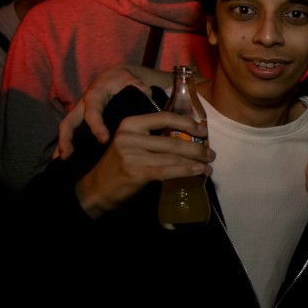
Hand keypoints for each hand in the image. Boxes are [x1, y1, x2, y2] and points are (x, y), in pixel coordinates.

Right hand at [56, 65, 154, 159]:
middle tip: (69, 157)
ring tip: (62, 164)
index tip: (104, 140)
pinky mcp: (82, 120)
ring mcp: (80, 113)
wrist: (116, 76)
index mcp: (95, 95)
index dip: (97, 126)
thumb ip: (139, 87)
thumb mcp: (131, 80)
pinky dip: (67, 146)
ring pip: (67, 129)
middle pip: (69, 122)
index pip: (93, 112)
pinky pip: (71, 133)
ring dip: (63, 146)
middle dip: (67, 139)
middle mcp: (83, 105)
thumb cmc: (124, 80)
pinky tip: (66, 162)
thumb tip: (146, 93)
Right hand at [75, 111, 213, 218]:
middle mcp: (129, 136)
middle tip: (211, 154)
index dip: (187, 123)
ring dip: (196, 162)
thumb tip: (187, 137)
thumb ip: (151, 138)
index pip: (164, 117)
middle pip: (172, 140)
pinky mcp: (136, 172)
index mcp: (130, 124)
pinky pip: (168, 170)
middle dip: (197, 148)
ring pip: (173, 156)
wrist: (95, 190)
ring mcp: (132, 154)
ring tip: (208, 166)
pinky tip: (200, 172)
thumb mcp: (130, 144)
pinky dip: (187, 171)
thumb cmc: (119, 166)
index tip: (203, 130)